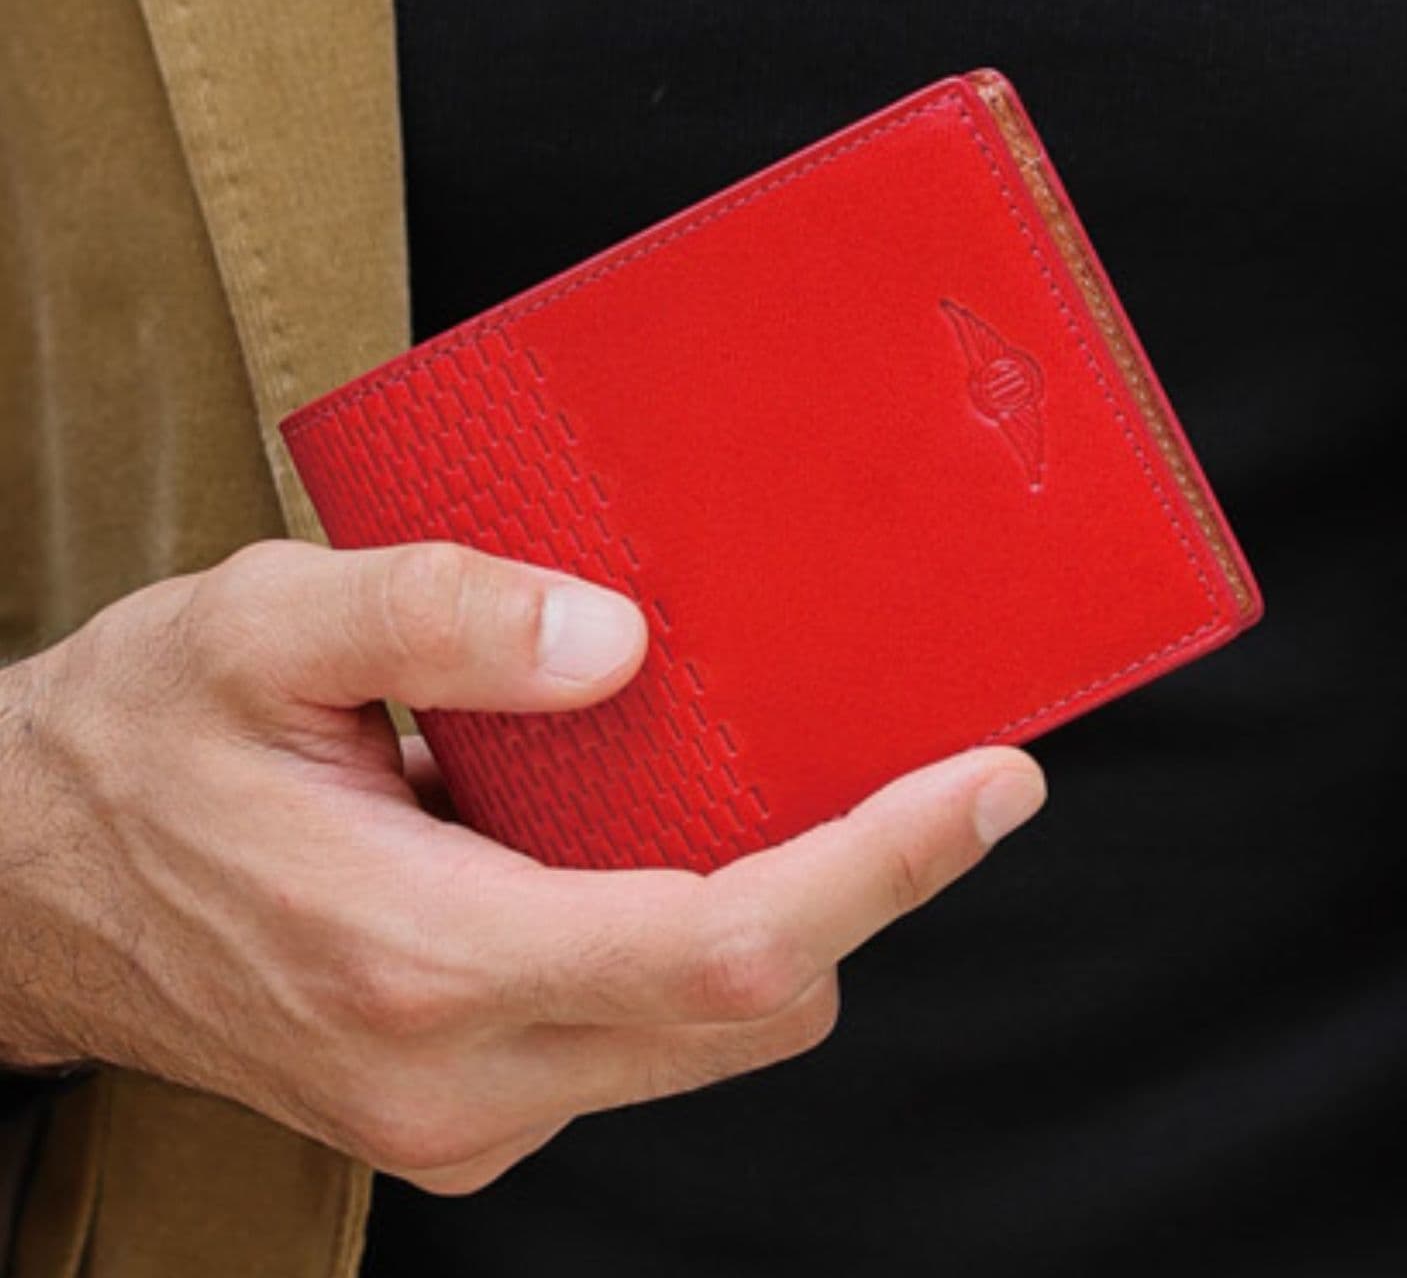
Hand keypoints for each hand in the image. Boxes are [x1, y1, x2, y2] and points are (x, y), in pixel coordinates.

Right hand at [0, 539, 1044, 1193]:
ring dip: (779, 916)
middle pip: (752, 1007)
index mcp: (419, 961)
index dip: (882, 868)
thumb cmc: (132, 747)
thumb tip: (618, 641)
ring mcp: (462, 1112)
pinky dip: (695, 947)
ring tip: (792, 790)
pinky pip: (641, 1031)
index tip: (990, 786)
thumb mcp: (259, 625)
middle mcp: (457, 1077)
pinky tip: (664, 845)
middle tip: (916, 767)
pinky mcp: (462, 1105)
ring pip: (709, 1031)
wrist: (26, 882)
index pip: (727, 947)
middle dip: (860, 890)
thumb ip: (439, 615)